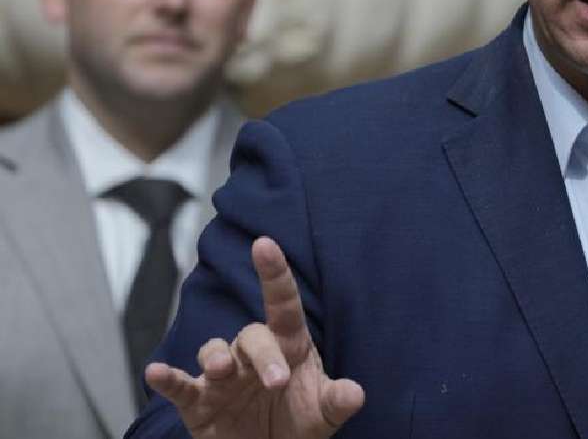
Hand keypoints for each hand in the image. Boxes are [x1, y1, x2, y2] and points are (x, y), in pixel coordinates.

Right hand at [145, 237, 364, 437]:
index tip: (265, 243)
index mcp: (288, 346)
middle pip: (253, 335)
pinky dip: (166, 379)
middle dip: (264, 355)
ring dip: (216, 358)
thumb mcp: (323, 413)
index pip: (283, 304)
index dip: (274, 273)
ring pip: (214, 351)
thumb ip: (337, 401)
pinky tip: (156, 373)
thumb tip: (355, 393)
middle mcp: (253, 354)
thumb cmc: (297, 422)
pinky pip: (179, 385)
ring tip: (221, 372)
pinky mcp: (198, 401)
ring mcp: (223, 376)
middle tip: (278, 381)